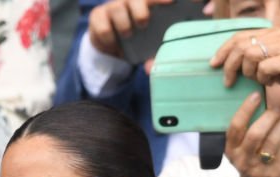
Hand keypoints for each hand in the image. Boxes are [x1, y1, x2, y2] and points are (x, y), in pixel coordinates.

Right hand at [88, 0, 203, 57]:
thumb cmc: (137, 41)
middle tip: (144, 23)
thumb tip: (151, 67)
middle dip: (143, 8)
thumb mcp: (150, 45)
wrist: (109, 45)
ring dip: (124, 24)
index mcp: (149, 3)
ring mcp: (114, 5)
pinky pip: (103, 25)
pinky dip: (109, 38)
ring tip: (128, 34)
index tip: (182, 2)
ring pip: (118, 8)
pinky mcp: (98, 15)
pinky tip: (113, 43)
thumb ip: (154, 53)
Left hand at [210, 28, 279, 109]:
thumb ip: (257, 59)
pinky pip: (265, 68)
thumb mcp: (274, 63)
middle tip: (229, 81)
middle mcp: (278, 35)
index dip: (223, 50)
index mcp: (273, 33)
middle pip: (241, 46)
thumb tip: (231, 64)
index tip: (212, 64)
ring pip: (251, 56)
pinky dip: (263, 79)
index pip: (240, 36)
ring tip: (259, 80)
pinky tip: (271, 83)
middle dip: (229, 65)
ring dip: (249, 73)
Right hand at [224, 92, 279, 176]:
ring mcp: (258, 168)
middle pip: (256, 133)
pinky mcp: (274, 174)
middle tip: (279, 105)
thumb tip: (260, 102)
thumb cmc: (251, 166)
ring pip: (273, 140)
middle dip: (270, 116)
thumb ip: (246, 133)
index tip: (256, 95)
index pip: (235, 127)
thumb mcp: (241, 152)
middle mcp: (242, 160)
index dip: (245, 109)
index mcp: (231, 151)